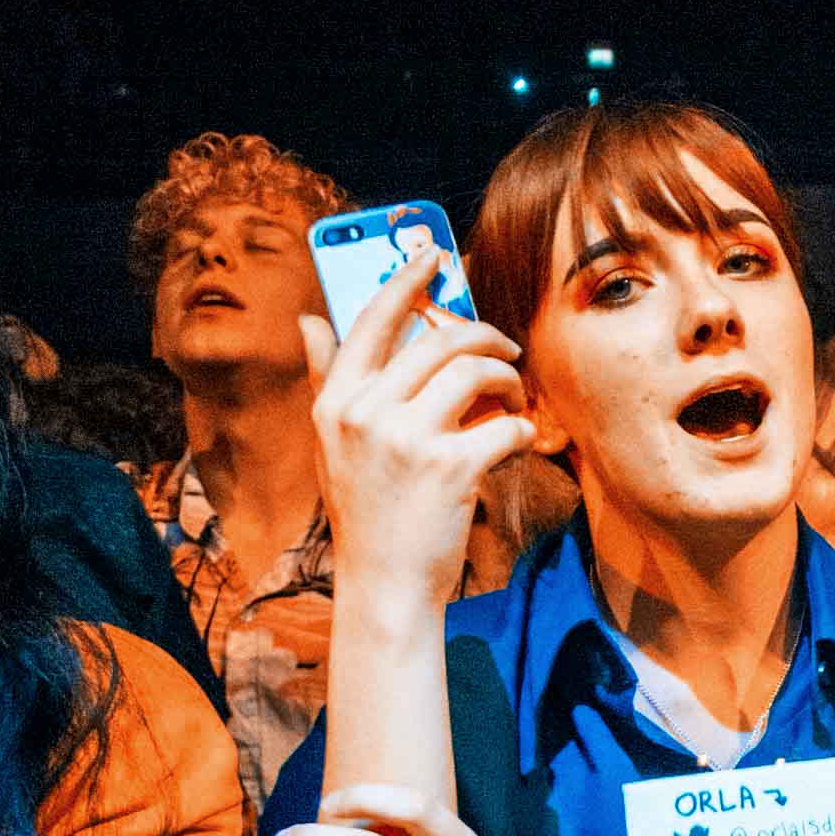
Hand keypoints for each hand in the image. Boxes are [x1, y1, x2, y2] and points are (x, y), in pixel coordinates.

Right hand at [301, 251, 535, 621]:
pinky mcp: (451, 468)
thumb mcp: (333, 443)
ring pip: (477, 372)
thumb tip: (309, 320)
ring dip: (509, 381)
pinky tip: (521, 443)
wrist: (385, 584)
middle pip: (440, 340)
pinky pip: (508, 426)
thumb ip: (327, 379)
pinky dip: (525, 431)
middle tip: (508, 349)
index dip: (406, 279)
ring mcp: (407, 439)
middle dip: (486, 336)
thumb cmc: (367, 512)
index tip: (434, 251)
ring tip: (515, 400)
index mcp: (336, 401)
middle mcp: (365, 412)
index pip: (372, 320)